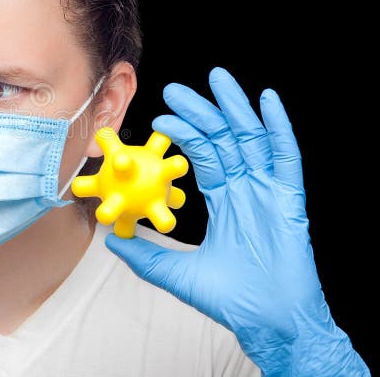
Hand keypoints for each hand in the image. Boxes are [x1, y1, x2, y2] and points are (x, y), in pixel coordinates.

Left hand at [104, 68, 367, 375]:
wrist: (268, 322)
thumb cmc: (231, 300)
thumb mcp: (176, 273)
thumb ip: (145, 256)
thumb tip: (111, 240)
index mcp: (225, 200)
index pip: (205, 155)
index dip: (185, 133)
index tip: (162, 116)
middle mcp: (247, 189)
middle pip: (225, 139)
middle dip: (202, 111)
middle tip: (177, 88)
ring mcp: (268, 191)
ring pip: (251, 139)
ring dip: (235, 107)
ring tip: (217, 78)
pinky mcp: (289, 199)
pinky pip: (285, 157)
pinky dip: (278, 128)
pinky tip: (268, 101)